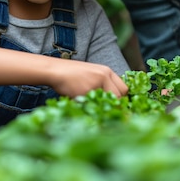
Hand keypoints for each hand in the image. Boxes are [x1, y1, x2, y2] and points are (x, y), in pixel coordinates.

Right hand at [0, 48, 128, 97]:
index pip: (124, 88)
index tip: (115, 106)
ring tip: (93, 107)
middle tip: (106, 110)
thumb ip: (102, 85)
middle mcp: (105, 75)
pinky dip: (92, 107)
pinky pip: (95, 104)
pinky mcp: (88, 89)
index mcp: (107, 71)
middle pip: (121, 95)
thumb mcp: (90, 75)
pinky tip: (84, 104)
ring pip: (110, 101)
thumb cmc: (71, 75)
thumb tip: (113, 103)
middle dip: (116, 105)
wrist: (55, 70)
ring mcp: (97, 81)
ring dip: (104, 107)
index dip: (121, 99)